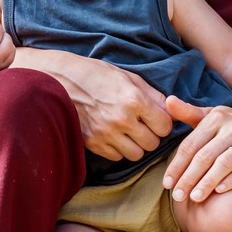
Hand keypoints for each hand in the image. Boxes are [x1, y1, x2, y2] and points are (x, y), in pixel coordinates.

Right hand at [36, 51, 173, 162]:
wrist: (59, 81)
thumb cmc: (96, 75)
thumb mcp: (128, 77)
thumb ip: (153, 95)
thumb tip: (173, 109)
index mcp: (134, 100)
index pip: (165, 126)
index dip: (163, 123)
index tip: (156, 118)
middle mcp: (121, 119)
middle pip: (152, 143)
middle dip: (151, 135)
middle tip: (142, 125)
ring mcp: (106, 134)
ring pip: (136, 154)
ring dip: (136, 145)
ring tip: (128, 131)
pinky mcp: (92, 143)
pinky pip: (116, 157)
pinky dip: (118, 149)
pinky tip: (113, 135)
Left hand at [162, 99, 231, 202]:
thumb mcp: (212, 115)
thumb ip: (188, 112)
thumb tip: (168, 101)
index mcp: (216, 118)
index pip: (191, 144)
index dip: (177, 165)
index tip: (167, 183)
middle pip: (205, 156)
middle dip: (188, 178)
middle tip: (177, 196)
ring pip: (224, 163)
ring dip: (208, 182)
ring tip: (195, 197)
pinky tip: (219, 191)